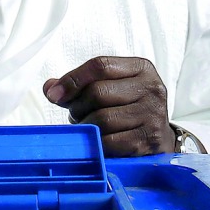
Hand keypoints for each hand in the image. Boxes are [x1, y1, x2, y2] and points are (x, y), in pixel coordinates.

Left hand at [43, 56, 176, 156]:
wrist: (159, 139)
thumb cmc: (128, 109)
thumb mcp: (112, 88)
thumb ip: (81, 86)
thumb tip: (50, 88)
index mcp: (141, 68)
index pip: (100, 65)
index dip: (72, 79)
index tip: (53, 94)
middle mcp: (151, 88)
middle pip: (98, 92)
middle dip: (78, 106)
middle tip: (76, 115)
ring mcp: (152, 115)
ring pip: (102, 119)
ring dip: (85, 127)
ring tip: (87, 128)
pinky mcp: (148, 141)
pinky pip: (109, 142)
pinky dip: (96, 144)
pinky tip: (96, 142)